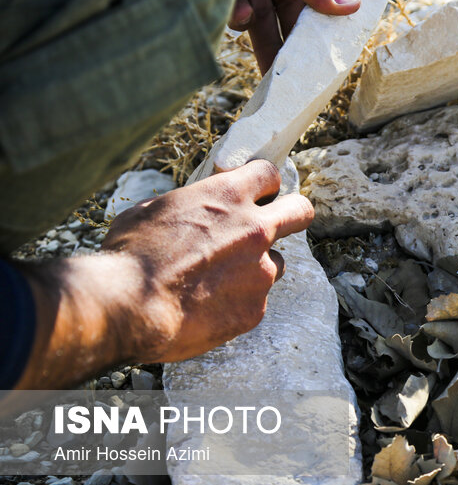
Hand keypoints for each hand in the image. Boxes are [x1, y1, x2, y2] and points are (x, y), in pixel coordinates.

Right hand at [14, 161, 313, 388]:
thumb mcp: (152, 210)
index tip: (256, 194)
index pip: (269, 174)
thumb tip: (191, 211)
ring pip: (277, 263)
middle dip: (291, 215)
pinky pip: (255, 301)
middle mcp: (256, 230)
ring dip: (256, 268)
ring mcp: (261, 271)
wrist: (129, 307)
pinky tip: (207, 309)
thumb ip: (187, 206)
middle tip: (274, 227)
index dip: (263, 184)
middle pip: (301, 211)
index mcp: (229, 196)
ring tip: (218, 281)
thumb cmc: (130, 255)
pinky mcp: (256, 308)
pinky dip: (237, 303)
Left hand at [215, 0, 360, 72]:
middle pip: (295, 1)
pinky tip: (239, 16)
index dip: (333, 7)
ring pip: (266, 12)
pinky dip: (239, 17)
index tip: (339, 40)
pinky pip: (237, 9)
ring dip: (270, 38)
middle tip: (306, 68)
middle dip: (298, 33)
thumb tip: (349, 5)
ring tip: (275, 69)